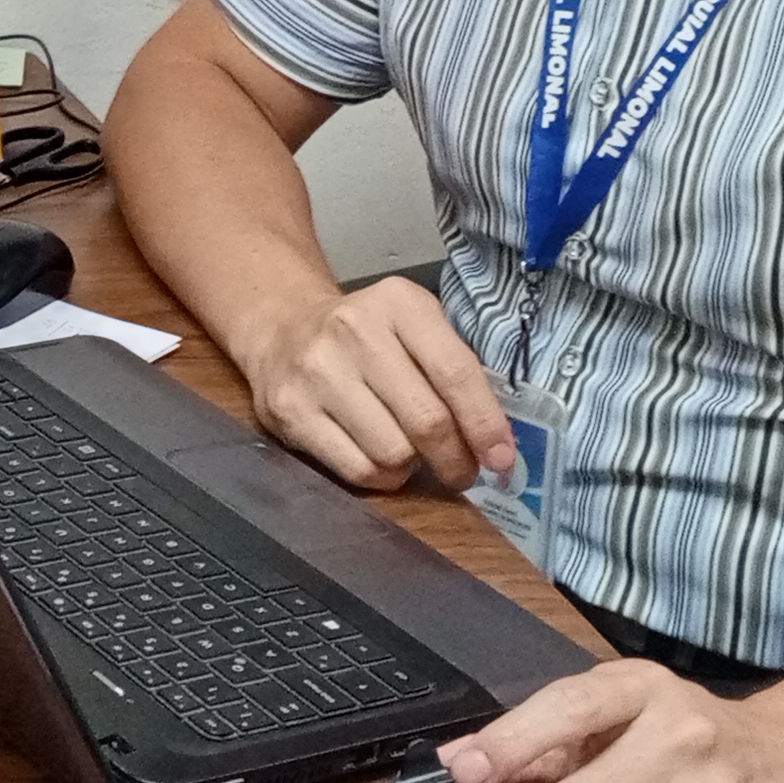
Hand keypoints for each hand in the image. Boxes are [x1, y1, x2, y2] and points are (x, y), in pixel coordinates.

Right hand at [239, 275, 512, 491]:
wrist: (281, 328)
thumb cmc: (365, 335)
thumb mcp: (412, 326)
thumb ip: (453, 370)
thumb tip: (496, 443)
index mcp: (398, 303)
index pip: (455, 372)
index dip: (485, 423)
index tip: (502, 459)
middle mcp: (354, 331)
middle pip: (426, 420)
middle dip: (455, 459)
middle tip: (463, 472)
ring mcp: (317, 373)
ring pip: (393, 453)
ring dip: (412, 467)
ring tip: (409, 455)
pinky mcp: (291, 412)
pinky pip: (357, 470)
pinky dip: (380, 478)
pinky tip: (379, 462)